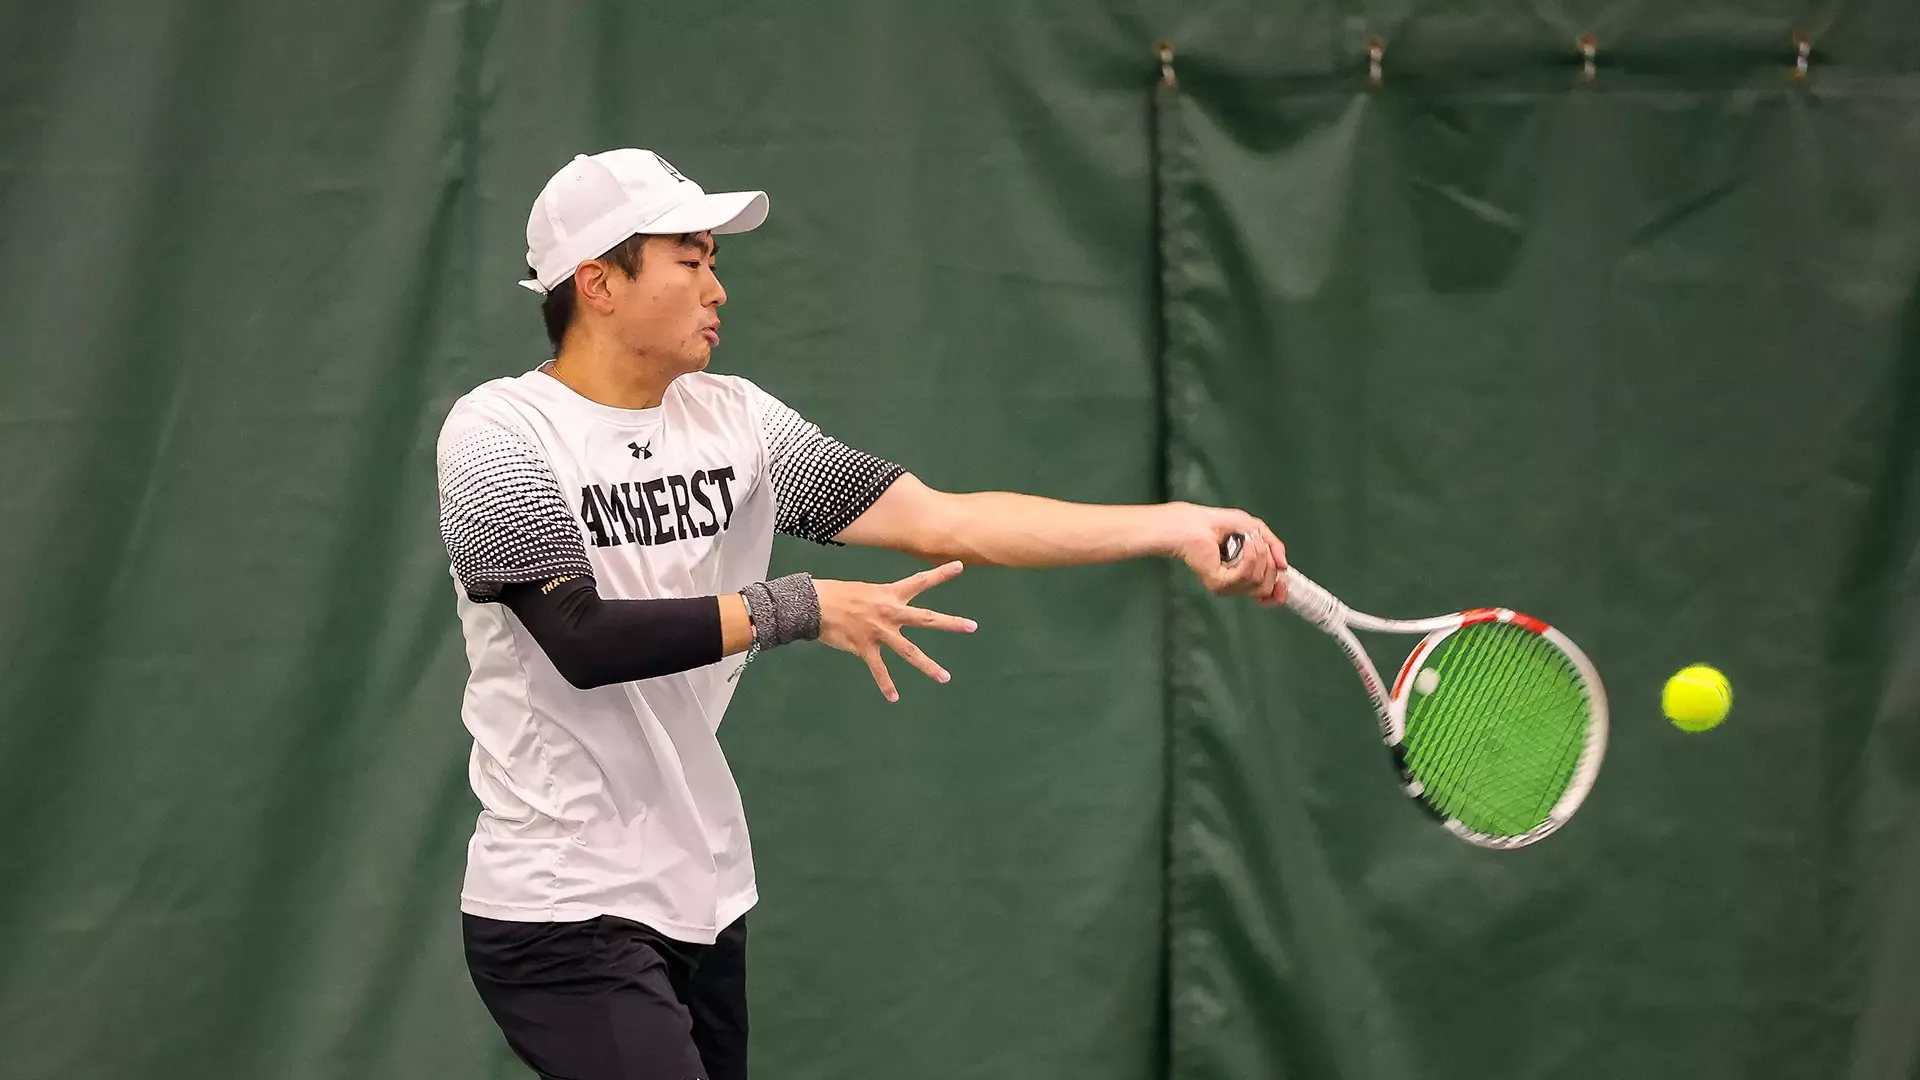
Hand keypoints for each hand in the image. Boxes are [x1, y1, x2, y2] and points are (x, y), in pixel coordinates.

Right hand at [815, 561, 976, 701]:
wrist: (814, 605)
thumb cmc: (836, 595)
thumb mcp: (864, 591)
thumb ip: (880, 602)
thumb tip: (887, 613)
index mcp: (890, 594)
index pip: (920, 581)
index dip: (941, 573)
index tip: (960, 566)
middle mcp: (890, 612)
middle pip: (926, 618)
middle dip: (951, 623)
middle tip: (972, 626)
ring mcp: (879, 631)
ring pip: (909, 652)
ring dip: (928, 666)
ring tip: (945, 678)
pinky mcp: (865, 647)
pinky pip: (879, 669)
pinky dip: (887, 685)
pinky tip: (894, 697)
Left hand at [1167, 503, 1288, 605]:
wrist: (1197, 523)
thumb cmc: (1221, 524)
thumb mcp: (1257, 530)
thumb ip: (1275, 547)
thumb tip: (1284, 567)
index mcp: (1244, 575)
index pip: (1265, 596)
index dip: (1278, 592)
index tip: (1285, 584)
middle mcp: (1236, 584)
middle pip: (1266, 586)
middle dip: (1269, 562)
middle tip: (1258, 542)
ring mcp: (1227, 586)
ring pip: (1258, 581)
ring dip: (1259, 554)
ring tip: (1247, 538)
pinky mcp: (1219, 583)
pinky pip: (1246, 575)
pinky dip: (1250, 556)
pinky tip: (1245, 542)